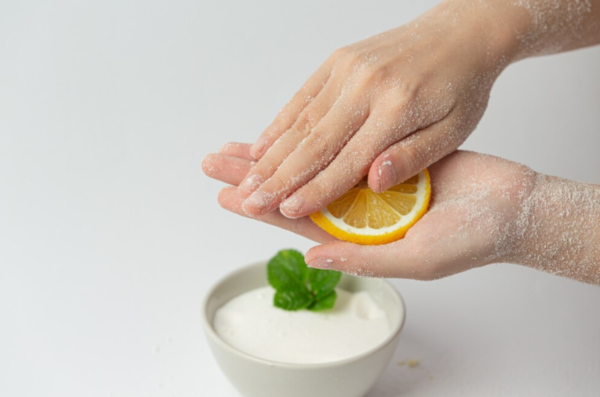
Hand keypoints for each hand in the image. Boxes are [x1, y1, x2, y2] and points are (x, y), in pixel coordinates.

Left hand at [203, 144, 538, 279]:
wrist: (510, 206)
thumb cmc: (471, 240)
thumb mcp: (416, 258)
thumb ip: (363, 257)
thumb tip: (312, 257)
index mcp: (357, 236)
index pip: (297, 223)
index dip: (262, 209)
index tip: (228, 195)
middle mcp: (356, 210)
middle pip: (295, 192)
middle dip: (255, 178)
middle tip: (217, 163)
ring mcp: (368, 182)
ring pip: (312, 166)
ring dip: (279, 156)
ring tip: (242, 146)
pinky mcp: (385, 157)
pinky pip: (342, 146)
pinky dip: (318, 139)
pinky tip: (295, 132)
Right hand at [237, 1, 516, 219]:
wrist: (460, 33)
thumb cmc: (461, 87)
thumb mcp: (454, 130)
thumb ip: (412, 157)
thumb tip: (373, 184)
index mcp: (396, 110)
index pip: (347, 161)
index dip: (315, 191)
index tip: (287, 212)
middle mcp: (365, 87)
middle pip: (313, 143)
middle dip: (278, 178)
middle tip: (249, 202)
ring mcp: (348, 70)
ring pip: (300, 122)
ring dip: (270, 155)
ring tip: (247, 182)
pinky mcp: (338, 62)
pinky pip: (302, 97)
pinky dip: (278, 124)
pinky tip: (261, 146)